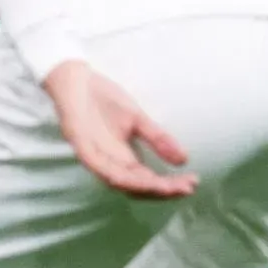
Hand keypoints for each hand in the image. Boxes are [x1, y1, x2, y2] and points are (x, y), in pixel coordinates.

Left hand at [42, 59, 196, 198]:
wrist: (74, 76)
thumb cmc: (102, 98)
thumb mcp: (137, 118)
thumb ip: (157, 138)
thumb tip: (184, 159)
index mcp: (120, 158)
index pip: (147, 180)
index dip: (169, 185)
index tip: (193, 183)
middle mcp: (107, 162)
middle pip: (135, 187)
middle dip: (162, 190)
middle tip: (187, 189)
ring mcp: (92, 155)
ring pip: (118, 182)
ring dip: (144, 187)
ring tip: (168, 187)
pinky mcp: (80, 144)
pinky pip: (97, 166)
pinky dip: (114, 174)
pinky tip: (131, 177)